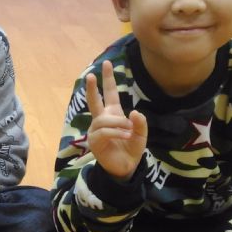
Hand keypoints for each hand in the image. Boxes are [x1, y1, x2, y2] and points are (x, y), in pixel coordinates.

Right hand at [86, 60, 147, 179]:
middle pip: (95, 101)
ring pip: (103, 119)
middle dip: (93, 88)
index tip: (106, 63)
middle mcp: (102, 120)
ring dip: (118, 123)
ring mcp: (96, 130)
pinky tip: (125, 136)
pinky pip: (104, 132)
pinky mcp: (94, 141)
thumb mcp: (141, 135)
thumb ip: (140, 123)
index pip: (109, 93)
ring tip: (128, 131)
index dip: (108, 79)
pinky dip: (116, 133)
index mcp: (113, 114)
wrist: (126, 167)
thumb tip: (134, 112)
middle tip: (90, 75)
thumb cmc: (131, 149)